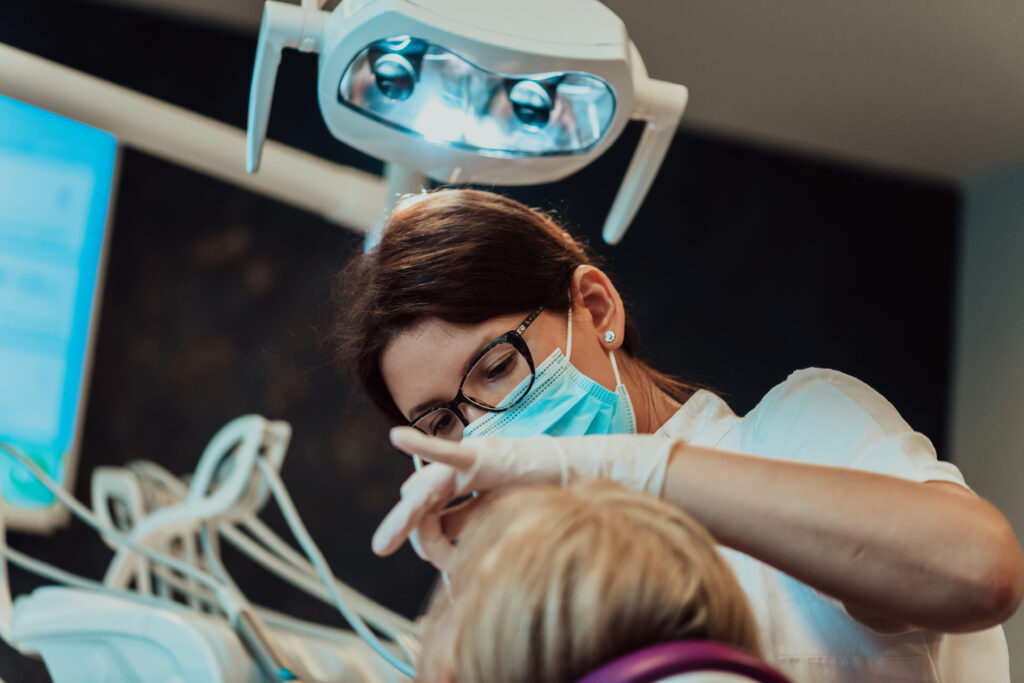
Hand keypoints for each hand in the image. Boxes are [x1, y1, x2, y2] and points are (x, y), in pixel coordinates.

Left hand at [372, 427, 673, 568]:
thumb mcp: (502, 521)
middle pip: (424, 502)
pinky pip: (449, 451)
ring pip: (429, 488)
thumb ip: (474, 528)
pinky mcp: (486, 455)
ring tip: (387, 535)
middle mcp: (466, 472)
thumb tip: (440, 553)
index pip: (436, 517)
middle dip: (403, 526)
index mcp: (470, 488)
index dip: (432, 544)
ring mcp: (474, 460)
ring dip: (409, 513)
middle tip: (380, 547)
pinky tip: (398, 436)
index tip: (443, 568)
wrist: (585, 478)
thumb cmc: (550, 496)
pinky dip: (422, 443)